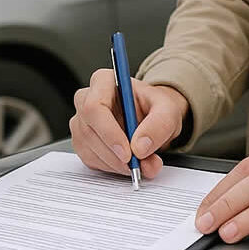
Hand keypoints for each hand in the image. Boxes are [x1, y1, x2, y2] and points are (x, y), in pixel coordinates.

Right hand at [69, 69, 189, 178]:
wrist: (152, 118)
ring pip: (87, 148)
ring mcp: (81, 121)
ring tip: (139, 165)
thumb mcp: (167, 110)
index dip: (109, 132)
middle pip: (88, 130)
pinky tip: (126, 163)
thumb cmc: (155, 107)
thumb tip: (140, 147)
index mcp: (103, 81)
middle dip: (114, 154)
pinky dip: (110, 167)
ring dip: (114, 163)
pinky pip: (90, 159)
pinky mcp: (81, 141)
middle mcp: (86, 99)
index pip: (94, 106)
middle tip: (136, 166)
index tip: (128, 153)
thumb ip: (159, 125)